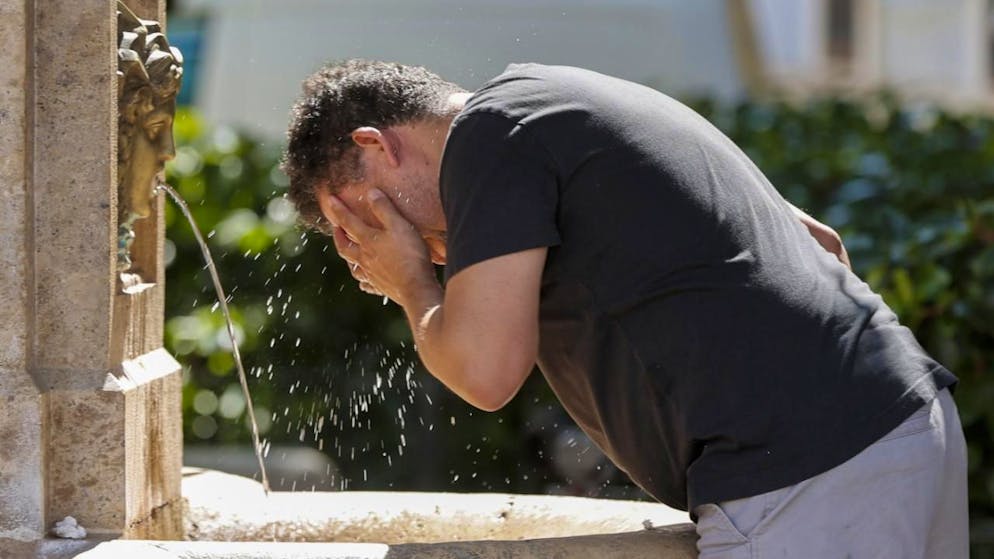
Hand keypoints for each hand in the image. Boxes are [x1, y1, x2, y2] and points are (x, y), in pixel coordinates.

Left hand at [324, 189, 439, 307]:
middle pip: (344, 247)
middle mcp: (365, 259)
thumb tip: (371, 192)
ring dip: (348, 259)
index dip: (338, 210)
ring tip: (349, 253)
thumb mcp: (399, 225)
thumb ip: (385, 209)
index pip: (348, 222)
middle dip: (338, 236)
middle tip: (335, 228)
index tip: (330, 199)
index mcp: (368, 241)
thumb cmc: (409, 255)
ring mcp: (372, 275)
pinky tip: (365, 281)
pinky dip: (364, 280)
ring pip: (353, 267)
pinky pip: (367, 284)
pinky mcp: (381, 287)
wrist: (416, 288)